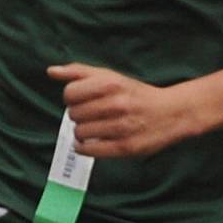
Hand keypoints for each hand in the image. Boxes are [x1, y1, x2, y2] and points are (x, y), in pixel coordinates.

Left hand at [48, 63, 191, 157]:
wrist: (171, 112)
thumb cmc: (136, 93)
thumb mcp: (110, 76)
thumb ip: (79, 72)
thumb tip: (51, 71)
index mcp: (110, 83)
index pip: (70, 93)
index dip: (72, 97)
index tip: (83, 99)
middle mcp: (115, 104)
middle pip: (73, 113)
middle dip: (79, 114)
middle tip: (93, 113)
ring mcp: (120, 127)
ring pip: (80, 132)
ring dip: (83, 131)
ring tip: (96, 126)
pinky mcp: (124, 148)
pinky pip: (89, 150)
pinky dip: (85, 147)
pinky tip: (93, 141)